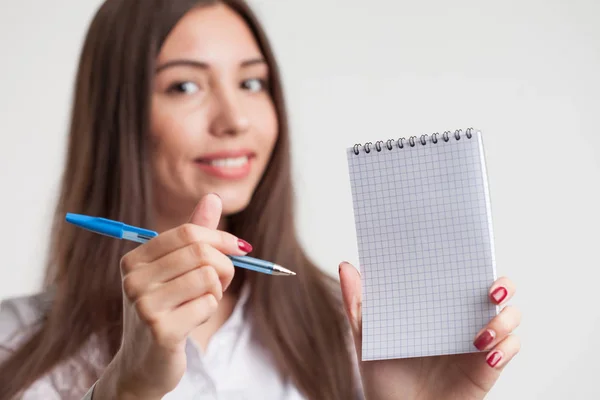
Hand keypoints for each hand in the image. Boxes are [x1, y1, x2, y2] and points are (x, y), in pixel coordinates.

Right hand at [94, 194, 248, 398]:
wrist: (143, 365)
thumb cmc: (164, 311)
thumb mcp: (174, 271)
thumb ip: (194, 235)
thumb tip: (213, 197)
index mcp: (134, 260)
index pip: (187, 232)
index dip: (221, 237)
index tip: (241, 248)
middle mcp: (134, 279)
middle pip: (201, 252)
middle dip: (225, 266)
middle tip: (222, 282)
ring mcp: (144, 305)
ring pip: (208, 277)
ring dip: (217, 291)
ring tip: (201, 302)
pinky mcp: (161, 330)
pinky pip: (208, 303)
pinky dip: (210, 310)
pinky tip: (192, 320)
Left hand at [339, 262, 520, 399]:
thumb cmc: (384, 375)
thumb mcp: (366, 337)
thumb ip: (357, 304)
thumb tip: (346, 265)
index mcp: (438, 305)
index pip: (460, 274)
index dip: (470, 259)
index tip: (465, 250)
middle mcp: (462, 318)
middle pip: (497, 290)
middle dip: (502, 283)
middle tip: (490, 289)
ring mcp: (478, 342)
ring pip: (510, 317)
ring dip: (503, 320)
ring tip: (479, 336)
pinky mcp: (487, 367)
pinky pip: (510, 350)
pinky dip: (506, 349)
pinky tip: (487, 356)